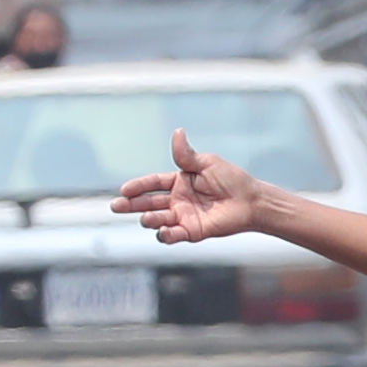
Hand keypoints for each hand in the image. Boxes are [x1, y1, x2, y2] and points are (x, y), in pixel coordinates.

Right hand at [121, 136, 268, 244]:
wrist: (251, 201)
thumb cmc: (232, 179)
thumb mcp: (206, 163)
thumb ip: (186, 154)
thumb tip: (177, 131)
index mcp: (179, 181)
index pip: (153, 183)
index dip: (138, 186)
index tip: (124, 189)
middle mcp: (178, 200)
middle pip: (149, 202)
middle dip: (131, 205)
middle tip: (116, 206)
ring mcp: (183, 216)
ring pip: (159, 219)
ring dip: (149, 219)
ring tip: (145, 218)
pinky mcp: (192, 231)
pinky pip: (174, 235)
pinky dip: (166, 235)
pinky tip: (161, 231)